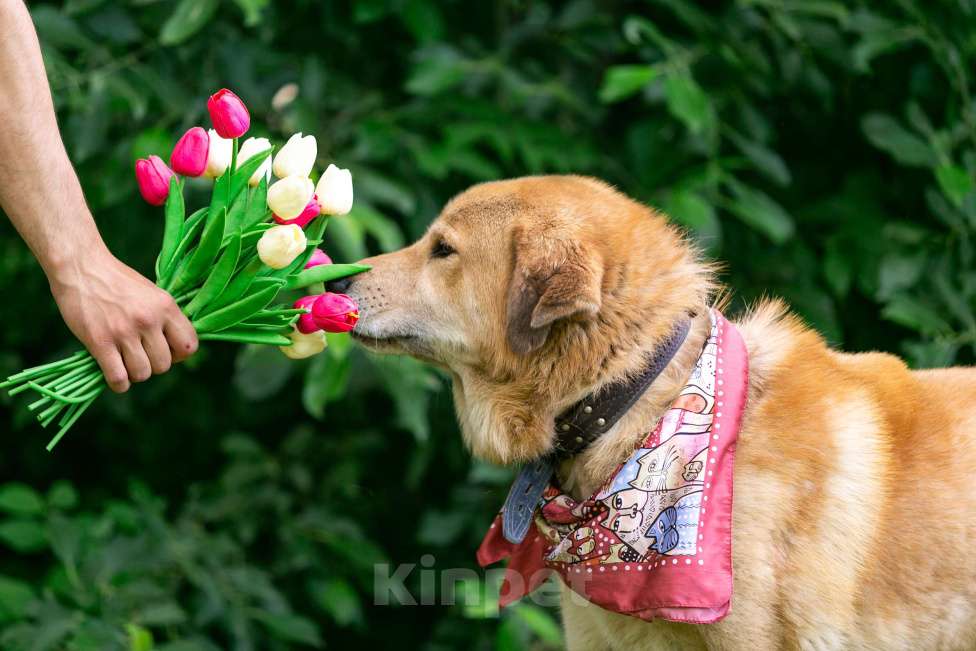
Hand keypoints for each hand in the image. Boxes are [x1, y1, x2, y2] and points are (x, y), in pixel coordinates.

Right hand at [48, 247, 197, 392]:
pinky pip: (118, 378)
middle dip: (153, 365)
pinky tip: (115, 376)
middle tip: (140, 355)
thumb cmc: (117, 281)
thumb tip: (176, 349)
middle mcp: (148, 320)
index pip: (189, 346)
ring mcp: (124, 332)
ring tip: (126, 363)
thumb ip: (165, 318)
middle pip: (164, 365)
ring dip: (135, 374)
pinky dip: (118, 383)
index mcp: (166, 306)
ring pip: (142, 374)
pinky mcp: (99, 341)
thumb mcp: (152, 293)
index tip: (165, 350)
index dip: (179, 355)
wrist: (81, 267)